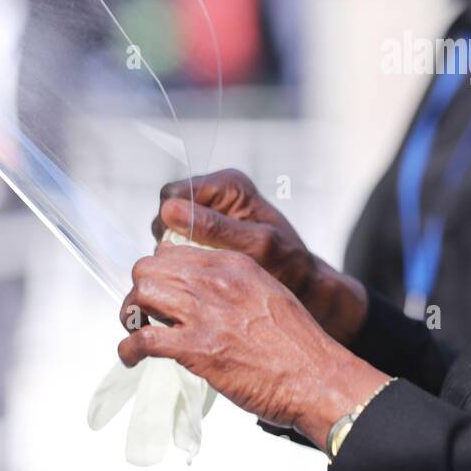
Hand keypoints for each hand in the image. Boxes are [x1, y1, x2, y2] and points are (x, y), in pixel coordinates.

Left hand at [118, 244, 389, 447]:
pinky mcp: (196, 348)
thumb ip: (236, 287)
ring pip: (140, 294)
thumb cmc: (298, 344)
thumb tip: (206, 296)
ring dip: (131, 314)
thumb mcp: (269, 294)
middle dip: (141, 289)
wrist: (316, 376)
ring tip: (138, 330)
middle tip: (145, 311)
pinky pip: (142, 339)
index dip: (160, 271)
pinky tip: (132, 357)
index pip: (174, 250)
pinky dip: (128, 348)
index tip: (161, 290)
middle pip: (149, 267)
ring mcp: (204, 313)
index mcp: (236, 264)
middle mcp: (216, 280)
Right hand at [152, 169, 367, 344]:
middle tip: (196, 267)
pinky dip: (183, 264)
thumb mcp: (258, 246)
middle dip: (172, 241)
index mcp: (229, 184)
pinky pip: (176, 248)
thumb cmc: (291, 265)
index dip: (171, 222)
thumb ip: (216, 228)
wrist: (305, 286)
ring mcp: (208, 217)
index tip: (187, 250)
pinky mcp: (205, 239)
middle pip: (165, 213)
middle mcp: (215, 195)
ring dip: (176, 255)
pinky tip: (200, 279)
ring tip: (202, 275)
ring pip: (167, 233)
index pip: (173, 194)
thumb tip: (171, 210)